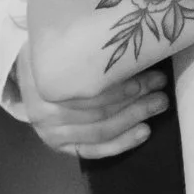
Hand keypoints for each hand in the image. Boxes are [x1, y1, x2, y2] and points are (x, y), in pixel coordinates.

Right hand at [16, 42, 168, 158]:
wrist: (32, 77)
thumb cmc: (54, 57)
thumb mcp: (63, 45)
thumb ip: (89, 50)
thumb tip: (133, 43)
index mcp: (43, 85)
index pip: (89, 91)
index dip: (122, 85)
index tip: (149, 73)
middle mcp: (43, 115)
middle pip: (97, 111)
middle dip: (135, 99)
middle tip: (161, 86)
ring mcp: (51, 134)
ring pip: (100, 131)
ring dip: (134, 117)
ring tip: (159, 104)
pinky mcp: (62, 147)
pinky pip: (94, 151)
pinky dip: (121, 143)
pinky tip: (144, 132)